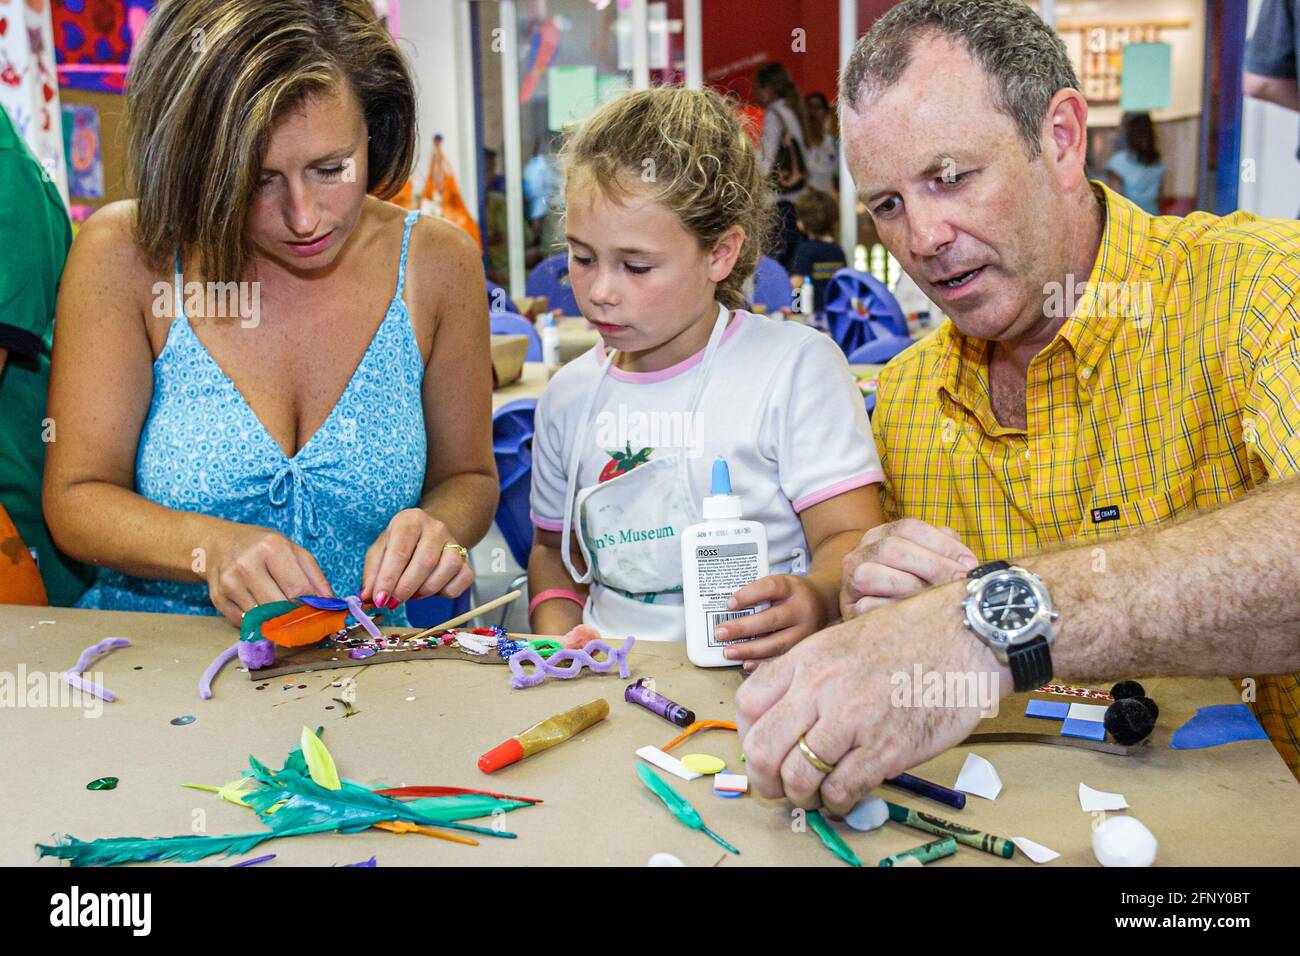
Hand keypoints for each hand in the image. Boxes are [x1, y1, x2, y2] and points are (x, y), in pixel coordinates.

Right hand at [205, 524, 332, 625]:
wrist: (219, 544)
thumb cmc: (262, 547)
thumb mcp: (293, 550)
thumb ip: (314, 576)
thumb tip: (329, 603)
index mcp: (272, 547)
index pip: (298, 589)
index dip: (312, 607)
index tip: (321, 615)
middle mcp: (247, 564)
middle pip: (280, 607)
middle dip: (296, 617)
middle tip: (305, 622)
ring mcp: (230, 583)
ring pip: (263, 618)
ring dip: (277, 622)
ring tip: (284, 616)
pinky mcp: (218, 598)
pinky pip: (246, 623)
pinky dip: (258, 623)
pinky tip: (261, 612)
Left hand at [361, 509, 472, 607]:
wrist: (429, 534)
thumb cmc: (401, 543)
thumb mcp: (381, 550)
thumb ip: (372, 572)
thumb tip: (367, 596)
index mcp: (410, 520)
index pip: (400, 551)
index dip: (388, 579)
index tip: (379, 599)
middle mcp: (436, 528)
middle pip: (425, 562)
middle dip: (405, 588)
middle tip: (392, 603)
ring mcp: (454, 543)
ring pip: (446, 570)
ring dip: (425, 590)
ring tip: (411, 594)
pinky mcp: (467, 560)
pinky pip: (462, 580)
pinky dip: (446, 592)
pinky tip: (431, 590)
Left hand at [714, 574, 826, 664]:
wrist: (824, 601)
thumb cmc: (792, 594)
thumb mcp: (781, 584)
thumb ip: (759, 594)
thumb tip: (726, 611)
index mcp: (792, 587)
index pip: (770, 588)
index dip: (749, 595)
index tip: (729, 604)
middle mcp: (802, 609)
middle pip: (771, 619)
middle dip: (743, 628)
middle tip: (720, 633)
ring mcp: (806, 630)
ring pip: (777, 643)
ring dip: (750, 650)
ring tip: (728, 652)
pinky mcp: (805, 648)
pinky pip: (782, 657)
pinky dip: (763, 662)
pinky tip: (746, 663)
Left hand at [736, 581, 1009, 814]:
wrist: (967, 633)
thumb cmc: (912, 634)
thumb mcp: (844, 639)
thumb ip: (813, 674)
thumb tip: (791, 717)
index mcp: (808, 659)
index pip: (748, 704)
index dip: (746, 736)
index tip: (760, 749)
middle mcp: (821, 688)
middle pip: (761, 748)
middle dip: (764, 779)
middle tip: (777, 787)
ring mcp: (852, 719)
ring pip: (797, 777)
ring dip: (800, 796)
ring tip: (813, 795)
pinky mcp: (886, 747)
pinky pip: (841, 789)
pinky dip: (837, 802)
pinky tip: (844, 796)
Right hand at [840, 519, 977, 618]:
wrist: (878, 620)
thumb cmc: (911, 586)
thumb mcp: (926, 561)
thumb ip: (944, 550)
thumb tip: (966, 561)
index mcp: (880, 535)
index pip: (909, 528)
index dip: (942, 544)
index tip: (969, 563)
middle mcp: (860, 553)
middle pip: (891, 548)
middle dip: (932, 565)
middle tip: (959, 582)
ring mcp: (850, 581)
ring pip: (870, 575)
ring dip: (910, 587)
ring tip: (937, 598)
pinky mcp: (849, 609)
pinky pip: (866, 607)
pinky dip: (892, 610)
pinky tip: (916, 615)